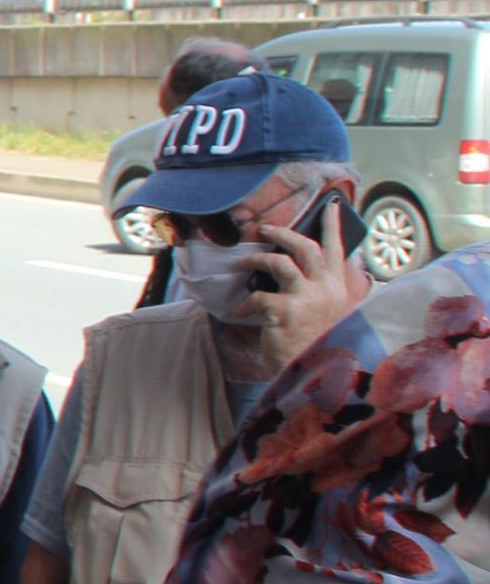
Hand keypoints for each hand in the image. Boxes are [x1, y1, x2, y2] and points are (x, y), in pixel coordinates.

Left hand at [248, 208, 368, 366]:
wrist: (313, 378)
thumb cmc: (318, 346)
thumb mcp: (334, 316)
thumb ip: (331, 291)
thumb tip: (325, 268)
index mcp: (340, 290)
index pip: (338, 251)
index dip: (332, 226)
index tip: (330, 204)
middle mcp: (328, 290)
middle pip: (307, 248)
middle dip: (284, 233)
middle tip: (264, 230)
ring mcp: (308, 299)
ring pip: (280, 263)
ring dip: (258, 260)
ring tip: (244, 264)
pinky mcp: (285, 311)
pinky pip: (258, 296)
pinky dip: (247, 302)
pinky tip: (243, 311)